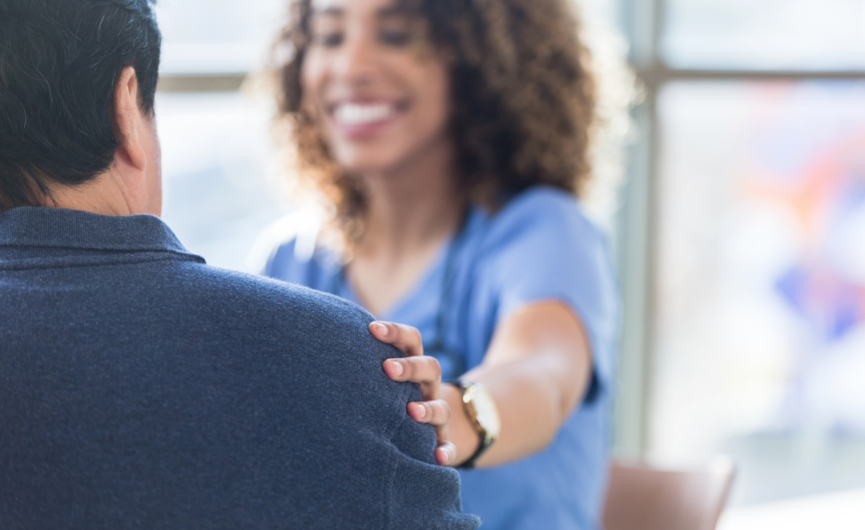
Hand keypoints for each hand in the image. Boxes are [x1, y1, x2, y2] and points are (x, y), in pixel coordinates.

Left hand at [369, 321, 455, 466]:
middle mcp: (428, 386)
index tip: (372, 328)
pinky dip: (446, 451)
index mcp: (413, 364)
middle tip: (387, 369)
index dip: (395, 332)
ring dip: (428, 408)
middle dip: (410, 367)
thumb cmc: (390, 393)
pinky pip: (448, 446)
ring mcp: (438, 413)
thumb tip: (320, 343)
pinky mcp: (442, 440)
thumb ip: (364, 360)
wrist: (424, 427)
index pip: (411, 340)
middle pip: (430, 367)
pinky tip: (437, 458)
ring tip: (410, 411)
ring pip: (441, 407)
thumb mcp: (383, 375)